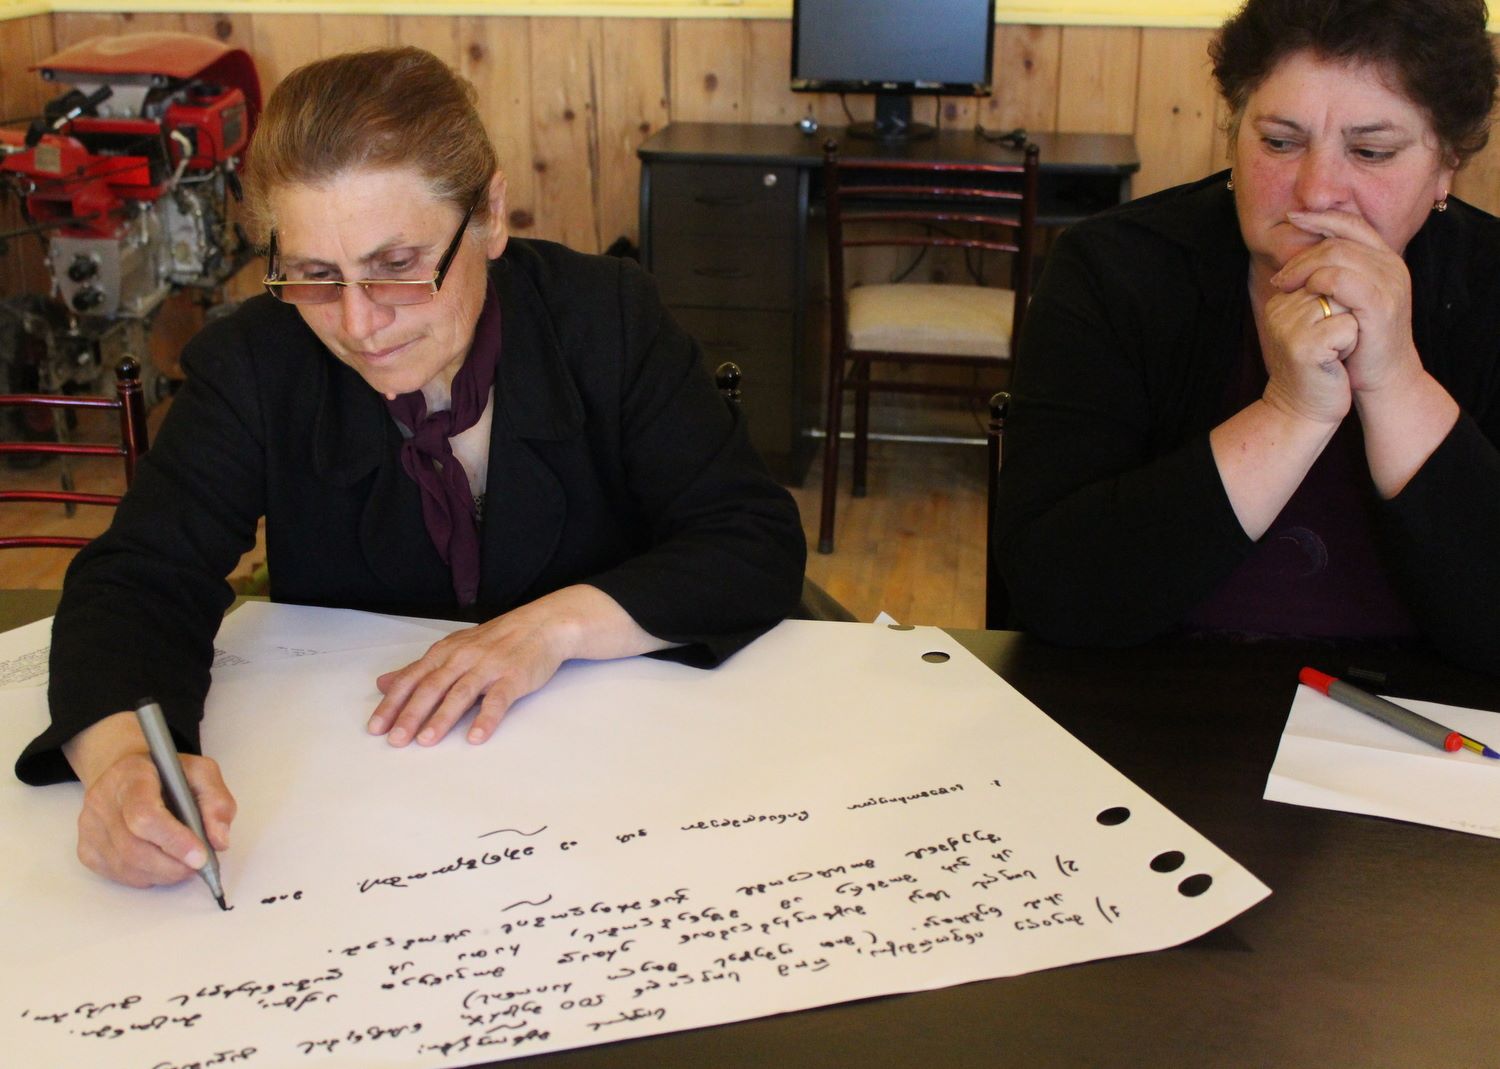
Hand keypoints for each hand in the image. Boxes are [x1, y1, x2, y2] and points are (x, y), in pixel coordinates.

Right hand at [64, 712, 234, 888]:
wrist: (126, 774)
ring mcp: (89, 826)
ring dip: (162, 874)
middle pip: (133, 848)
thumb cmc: (167, 775)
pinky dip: (145, 877)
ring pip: (126, 866)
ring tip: (183, 864)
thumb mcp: (201, 773)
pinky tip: (159, 864)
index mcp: (132, 776)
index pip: (144, 815)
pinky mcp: (86, 848)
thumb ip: (216, 801)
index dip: (173, 841)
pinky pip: (117, 874)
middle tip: (198, 866)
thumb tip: (219, 840)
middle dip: (173, 865)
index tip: (200, 857)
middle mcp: (102, 800)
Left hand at [367, 584, 669, 746]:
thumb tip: (384, 683)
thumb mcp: (453, 648)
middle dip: (411, 714)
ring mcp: (489, 667)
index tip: (376, 727)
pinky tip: (475, 736)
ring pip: (461, 693)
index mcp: (445, 652)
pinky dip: (486, 718)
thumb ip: (420, 669)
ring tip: (426, 741)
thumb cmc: (496, 640)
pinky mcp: (513, 677)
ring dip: (442, 718)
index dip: (393, 703)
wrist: (542, 625)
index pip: (412, 679)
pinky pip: (498, 700)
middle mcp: (463, 658)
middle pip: (432, 687)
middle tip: (396, 740)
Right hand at [1257, 284, 1357, 425]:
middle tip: (1331, 344)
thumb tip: (1344, 259)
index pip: (1327, 274)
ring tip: (1333, 350)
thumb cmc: (1320, 365)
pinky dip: (1351, 344)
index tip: (1326, 332)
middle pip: (1337, 286)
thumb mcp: (1316, 322)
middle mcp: (1278, 309)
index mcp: (1280, 300)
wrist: (1305, 410)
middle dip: (1347, 313)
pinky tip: (1336, 360)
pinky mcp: (1303, 346)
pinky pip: (1348, 327)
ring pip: (1344, 303)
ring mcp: (1288, 327)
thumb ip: (1322, 291)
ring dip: (1351, 328)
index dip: (1341, 303)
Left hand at [1271, 209, 1420, 395]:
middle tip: (1279, 278)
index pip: (1352, 224)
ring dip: (1303, 268)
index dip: (1321, 217)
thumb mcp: (1348, 300)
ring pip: (1338, 256)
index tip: (1291, 217)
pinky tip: (1304, 294)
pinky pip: (1341, 280)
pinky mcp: (1381, 305)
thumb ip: (1333, 274)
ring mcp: (1390, 284)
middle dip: (1302, 255)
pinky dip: (1317, 282)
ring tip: (1284, 287)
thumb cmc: (1359, 341)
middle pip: (1338, 241)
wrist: (1383, 378)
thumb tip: (1299, 256)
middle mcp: (1392, 267)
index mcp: (1385, 260)